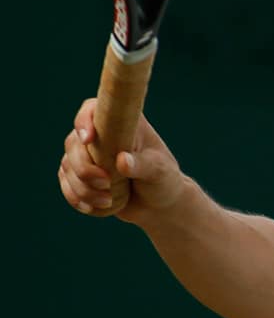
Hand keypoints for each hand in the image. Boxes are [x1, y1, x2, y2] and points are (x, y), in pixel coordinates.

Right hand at [58, 98, 185, 224]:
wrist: (158, 205)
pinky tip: (93, 207)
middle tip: (106, 184)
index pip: (93, 109)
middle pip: (73, 143)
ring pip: (67, 166)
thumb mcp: (159, 171)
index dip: (84, 121)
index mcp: (123, 123)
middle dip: (84, 168)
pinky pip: (66, 184)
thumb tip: (121, 160)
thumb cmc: (163, 180)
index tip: (88, 140)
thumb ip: (142, 165)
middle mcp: (102, 135)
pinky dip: (76, 198)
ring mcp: (88, 155)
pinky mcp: (81, 176)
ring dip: (83, 188)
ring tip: (107, 200)